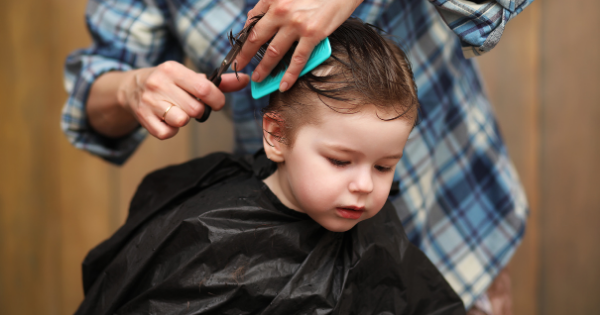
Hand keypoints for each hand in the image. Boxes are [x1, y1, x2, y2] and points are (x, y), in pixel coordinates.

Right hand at [117, 61, 248, 139]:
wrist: (131, 88)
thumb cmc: (169, 83)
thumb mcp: (190, 76)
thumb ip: (219, 82)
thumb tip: (245, 80)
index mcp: (173, 69)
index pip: (204, 88)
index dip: (216, 100)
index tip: (216, 103)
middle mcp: (159, 83)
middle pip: (195, 108)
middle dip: (198, 111)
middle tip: (191, 106)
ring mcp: (149, 101)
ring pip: (182, 121)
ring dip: (185, 120)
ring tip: (178, 112)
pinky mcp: (143, 118)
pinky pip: (167, 133)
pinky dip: (171, 131)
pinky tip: (168, 121)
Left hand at [234, 0, 361, 91]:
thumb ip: (275, 5)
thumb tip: (259, 21)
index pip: (252, 21)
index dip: (243, 37)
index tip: (238, 49)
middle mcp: (281, 11)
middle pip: (257, 38)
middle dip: (245, 55)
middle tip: (239, 66)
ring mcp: (296, 24)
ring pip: (274, 52)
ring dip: (264, 68)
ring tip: (258, 78)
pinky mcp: (313, 34)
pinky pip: (298, 59)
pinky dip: (290, 75)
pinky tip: (283, 85)